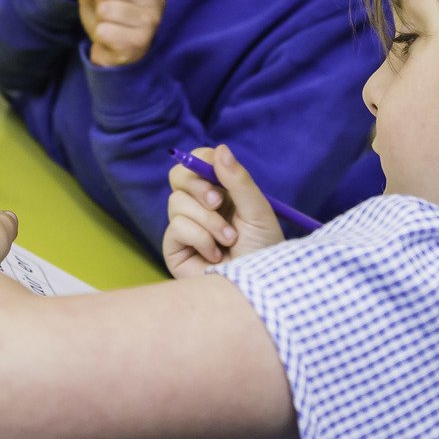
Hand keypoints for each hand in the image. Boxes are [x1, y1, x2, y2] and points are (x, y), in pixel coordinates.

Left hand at [74, 0, 171, 66]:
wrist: (111, 49)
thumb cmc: (109, 14)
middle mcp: (157, 2)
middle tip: (109, 6)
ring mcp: (150, 24)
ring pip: (106, 10)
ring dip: (100, 18)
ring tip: (109, 23)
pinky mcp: (138, 44)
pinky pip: (104, 31)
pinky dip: (100, 34)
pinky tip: (110, 38)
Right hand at [163, 145, 284, 277]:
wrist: (258, 289)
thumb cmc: (263, 252)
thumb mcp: (258, 211)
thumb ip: (239, 180)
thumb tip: (220, 149)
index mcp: (222, 192)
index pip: (199, 162)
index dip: (202, 160)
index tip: (214, 167)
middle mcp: (201, 206)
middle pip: (178, 176)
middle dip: (199, 186)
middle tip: (218, 202)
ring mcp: (186, 227)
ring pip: (177, 202)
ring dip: (208, 221)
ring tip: (229, 240)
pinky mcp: (175, 249)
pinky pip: (176, 227)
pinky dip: (201, 239)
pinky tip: (215, 255)